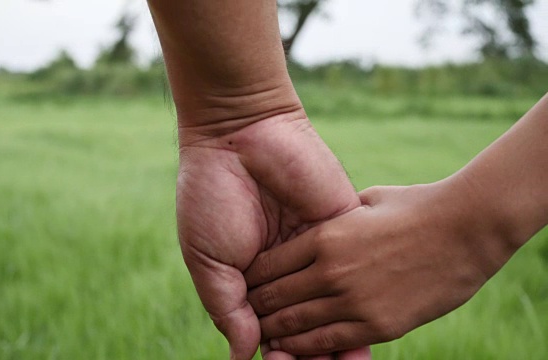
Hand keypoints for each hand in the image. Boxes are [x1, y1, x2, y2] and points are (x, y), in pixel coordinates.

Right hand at [177, 112, 368, 359]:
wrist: (238, 136)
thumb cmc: (211, 197)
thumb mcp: (209, 260)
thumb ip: (227, 309)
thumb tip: (243, 357)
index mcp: (253, 278)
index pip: (271, 328)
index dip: (278, 354)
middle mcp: (289, 271)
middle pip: (307, 324)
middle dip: (308, 354)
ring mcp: (317, 252)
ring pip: (335, 308)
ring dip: (336, 340)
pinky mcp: (341, 231)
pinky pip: (355, 276)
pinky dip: (355, 309)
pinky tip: (357, 341)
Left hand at [244, 181, 511, 354]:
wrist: (466, 228)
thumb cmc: (414, 207)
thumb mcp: (364, 201)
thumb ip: (334, 216)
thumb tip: (316, 222)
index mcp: (324, 235)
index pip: (268, 264)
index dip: (251, 278)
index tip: (246, 284)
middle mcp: (331, 270)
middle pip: (274, 297)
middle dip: (255, 307)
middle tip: (246, 313)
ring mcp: (353, 300)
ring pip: (294, 325)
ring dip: (273, 331)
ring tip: (263, 334)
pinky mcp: (377, 325)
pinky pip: (327, 343)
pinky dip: (303, 348)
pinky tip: (291, 349)